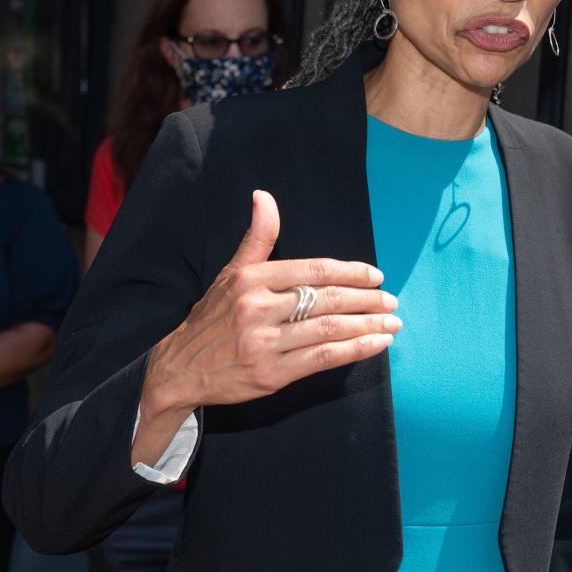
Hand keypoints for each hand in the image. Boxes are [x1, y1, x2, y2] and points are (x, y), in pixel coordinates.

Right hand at [139, 190, 399, 429]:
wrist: (179, 368)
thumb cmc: (213, 318)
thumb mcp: (231, 273)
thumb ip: (257, 237)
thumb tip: (264, 196)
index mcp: (251, 279)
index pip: (313, 270)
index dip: (350, 272)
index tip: (375, 276)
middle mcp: (257, 308)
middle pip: (326, 300)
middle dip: (366, 300)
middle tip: (391, 301)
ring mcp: (264, 343)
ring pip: (329, 330)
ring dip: (367, 326)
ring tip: (392, 323)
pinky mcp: (271, 374)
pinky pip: (322, 359)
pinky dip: (354, 351)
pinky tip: (376, 345)